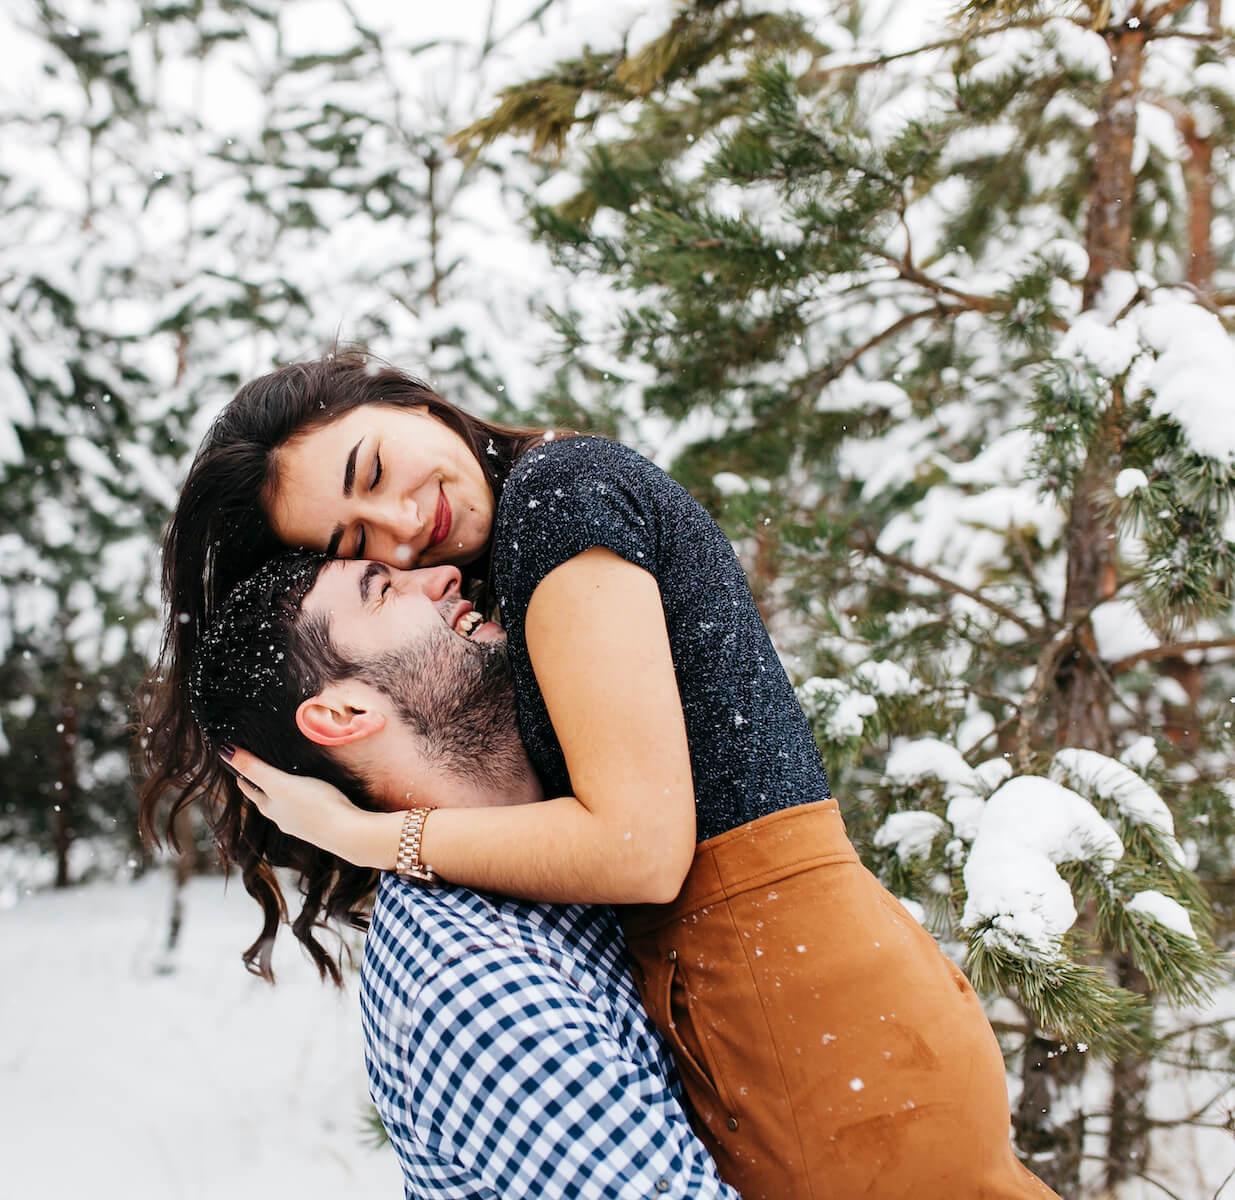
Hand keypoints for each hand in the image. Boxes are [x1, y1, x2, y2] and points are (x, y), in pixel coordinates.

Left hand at [222, 744, 388, 866]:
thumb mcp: (279, 783)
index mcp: (271, 808)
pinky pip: (305, 810)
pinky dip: (302, 802)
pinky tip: (311, 798)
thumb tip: (224, 752)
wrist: (347, 832)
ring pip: (285, 807)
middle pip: (266, 800)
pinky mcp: (321, 824)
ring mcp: (302, 824)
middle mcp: (283, 818)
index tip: (234, 762)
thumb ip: (254, 768)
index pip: (249, 789)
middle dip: (260, 786)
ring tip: (284, 782)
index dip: (241, 775)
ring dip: (282, 796)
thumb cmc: (314, 806)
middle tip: (256, 770)